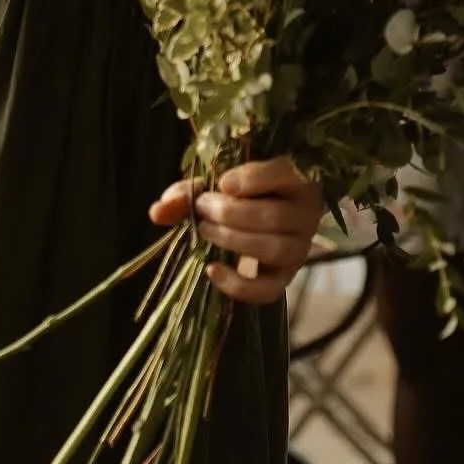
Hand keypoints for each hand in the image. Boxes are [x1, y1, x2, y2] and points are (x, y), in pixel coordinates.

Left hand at [150, 157, 323, 305]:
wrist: (272, 214)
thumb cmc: (247, 191)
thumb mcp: (220, 182)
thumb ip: (190, 191)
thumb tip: (157, 211)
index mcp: (296, 177)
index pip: (283, 174)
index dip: (253, 179)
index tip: (222, 183)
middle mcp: (306, 213)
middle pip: (274, 216)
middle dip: (231, 213)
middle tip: (202, 208)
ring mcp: (299, 247)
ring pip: (273, 249)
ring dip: (233, 241)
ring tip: (205, 231)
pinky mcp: (286, 276)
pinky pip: (268, 290)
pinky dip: (238, 285)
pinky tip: (212, 271)